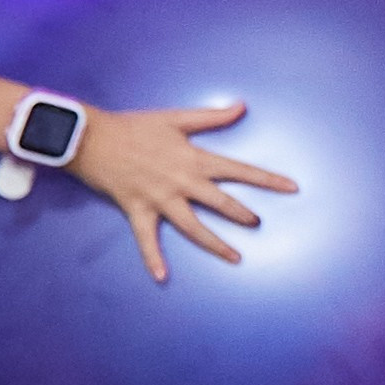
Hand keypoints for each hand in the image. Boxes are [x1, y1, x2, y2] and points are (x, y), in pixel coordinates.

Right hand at [72, 101, 296, 282]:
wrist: (93, 138)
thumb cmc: (135, 126)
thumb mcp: (176, 118)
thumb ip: (212, 117)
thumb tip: (241, 107)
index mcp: (194, 159)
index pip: (239, 170)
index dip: (267, 180)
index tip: (292, 188)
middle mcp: (182, 182)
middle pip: (220, 203)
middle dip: (242, 214)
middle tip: (258, 222)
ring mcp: (161, 199)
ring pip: (193, 227)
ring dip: (215, 244)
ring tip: (235, 257)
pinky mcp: (138, 210)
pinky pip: (147, 240)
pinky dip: (153, 259)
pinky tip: (162, 278)